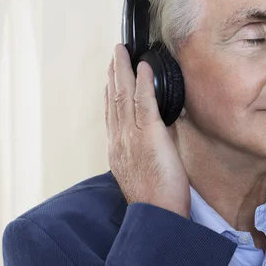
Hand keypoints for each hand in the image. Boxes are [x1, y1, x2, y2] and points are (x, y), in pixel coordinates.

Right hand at [105, 44, 189, 217]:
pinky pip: (143, 102)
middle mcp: (119, 138)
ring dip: (123, 70)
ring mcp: (131, 135)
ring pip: (123, 95)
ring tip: (122, 52)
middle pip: (112, 99)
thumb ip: (143, 150)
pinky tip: (143, 67)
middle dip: (113, 74)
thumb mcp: (140, 172)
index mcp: (117, 149)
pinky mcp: (148, 134)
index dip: (109, 93)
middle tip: (113, 56)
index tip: (110, 79)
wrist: (156, 215)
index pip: (111, 114)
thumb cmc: (153, 199)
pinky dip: (142, 82)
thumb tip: (156, 133)